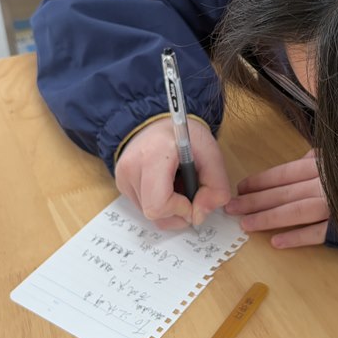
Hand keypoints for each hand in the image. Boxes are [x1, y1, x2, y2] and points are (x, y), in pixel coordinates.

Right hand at [115, 117, 230, 228]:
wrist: (159, 121)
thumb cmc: (185, 135)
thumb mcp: (212, 154)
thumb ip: (216, 187)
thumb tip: (199, 216)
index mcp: (153, 156)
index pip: (158, 205)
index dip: (180, 210)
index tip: (192, 197)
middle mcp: (131, 167)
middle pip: (152, 213)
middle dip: (176, 212)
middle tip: (188, 194)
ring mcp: (123, 176)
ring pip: (148, 214)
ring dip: (168, 208)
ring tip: (177, 185)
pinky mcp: (121, 183)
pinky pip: (142, 207)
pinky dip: (159, 203)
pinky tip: (165, 185)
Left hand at [225, 150, 328, 247]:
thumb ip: (323, 161)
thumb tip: (306, 158)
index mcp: (322, 166)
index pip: (284, 173)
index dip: (260, 181)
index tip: (240, 188)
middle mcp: (325, 184)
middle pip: (284, 193)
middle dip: (254, 201)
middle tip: (231, 208)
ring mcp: (334, 206)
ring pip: (295, 211)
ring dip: (268, 218)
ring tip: (246, 225)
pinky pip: (317, 233)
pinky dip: (297, 237)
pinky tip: (276, 242)